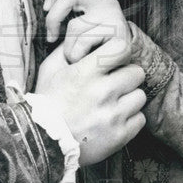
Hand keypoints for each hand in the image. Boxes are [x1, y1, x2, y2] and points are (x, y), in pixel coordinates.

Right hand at [35, 38, 145, 165]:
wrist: (43, 144)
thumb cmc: (46, 104)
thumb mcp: (49, 70)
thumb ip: (67, 50)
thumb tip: (87, 39)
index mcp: (85, 73)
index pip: (121, 48)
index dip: (120, 52)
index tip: (114, 60)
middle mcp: (102, 92)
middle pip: (137, 73)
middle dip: (127, 77)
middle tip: (114, 84)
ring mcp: (113, 115)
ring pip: (140, 96)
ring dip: (129, 99)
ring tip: (112, 104)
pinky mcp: (120, 136)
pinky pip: (140, 119)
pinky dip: (129, 119)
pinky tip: (114, 120)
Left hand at [43, 0, 130, 63]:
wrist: (126, 63)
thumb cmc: (100, 47)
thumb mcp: (83, 27)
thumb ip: (70, 15)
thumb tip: (48, 13)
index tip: (46, 8)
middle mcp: (106, 2)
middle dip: (53, 18)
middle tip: (51, 36)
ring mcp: (113, 16)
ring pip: (74, 25)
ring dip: (68, 47)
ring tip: (74, 56)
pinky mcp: (117, 33)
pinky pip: (84, 42)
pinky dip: (77, 54)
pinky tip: (84, 59)